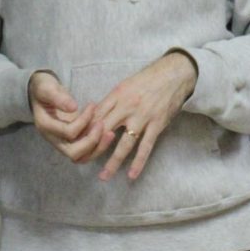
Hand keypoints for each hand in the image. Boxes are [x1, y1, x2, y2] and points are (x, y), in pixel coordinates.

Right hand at [29, 71, 102, 160]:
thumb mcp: (47, 88)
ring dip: (98, 148)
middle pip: (74, 153)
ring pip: (81, 157)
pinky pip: (86, 153)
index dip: (83, 121)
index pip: (68, 132)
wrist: (41, 93)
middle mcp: (53, 139)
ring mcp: (62, 143)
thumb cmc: (43, 88)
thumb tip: (73, 107)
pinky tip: (107, 133)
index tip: (92, 105)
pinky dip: (98, 146)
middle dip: (92, 141)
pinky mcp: (72, 142)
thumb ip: (58, 97)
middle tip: (103, 125)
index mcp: (45, 126)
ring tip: (111, 133)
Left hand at [75, 52, 197, 181]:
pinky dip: (138, 162)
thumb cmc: (148, 79)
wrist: (174, 74)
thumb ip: (112, 102)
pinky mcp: (156, 125)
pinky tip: (131, 175)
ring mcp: (142, 117)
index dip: (83, 132)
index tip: (75, 144)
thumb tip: (95, 117)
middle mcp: (127, 107)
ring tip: (104, 176)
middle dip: (92, 149)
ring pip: (124, 144)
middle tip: (82, 163)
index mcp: (116, 96)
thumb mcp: (125, 85)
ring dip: (113, 162)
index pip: (95, 117)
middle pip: (104, 132)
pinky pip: (145, 147)